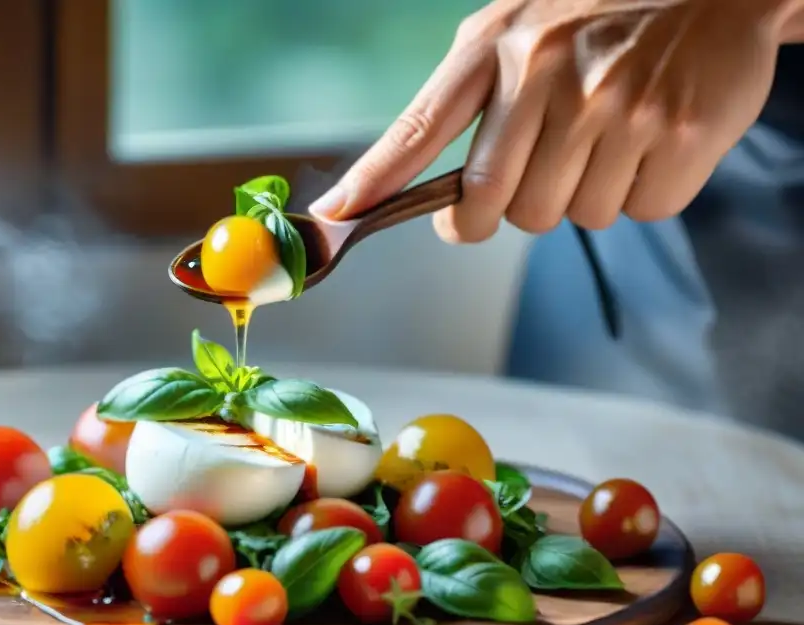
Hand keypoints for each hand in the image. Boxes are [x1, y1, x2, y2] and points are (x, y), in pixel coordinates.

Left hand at [310, 0, 803, 242]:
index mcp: (498, 44)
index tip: (335, 217)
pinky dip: (639, 194)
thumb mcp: (519, 30)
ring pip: (568, 216)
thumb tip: (400, 183)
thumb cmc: (599, 16)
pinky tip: (648, 143)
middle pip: (498, 206)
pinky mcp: (676, 133)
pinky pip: (636, 212)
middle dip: (507, 212)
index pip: (421, 126)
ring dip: (582, 195)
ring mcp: (616, 103)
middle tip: (531, 179)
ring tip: (607, 136)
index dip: (374, 181)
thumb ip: (467, 98)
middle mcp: (550, 71)